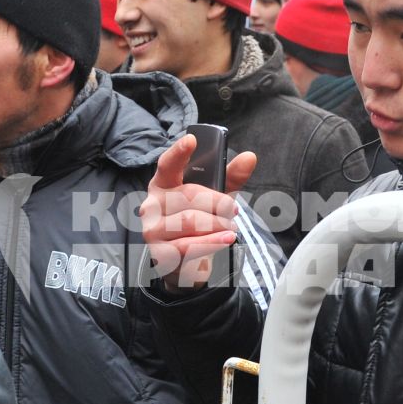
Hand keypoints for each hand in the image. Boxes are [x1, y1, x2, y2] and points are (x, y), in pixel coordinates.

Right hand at [141, 135, 256, 289]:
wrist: (186, 264)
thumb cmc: (198, 223)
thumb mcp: (215, 198)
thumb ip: (230, 178)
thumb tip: (250, 157)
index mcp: (163, 184)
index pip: (168, 164)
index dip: (179, 152)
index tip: (192, 140)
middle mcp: (152, 205)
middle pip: (189, 195)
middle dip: (218, 203)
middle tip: (233, 211)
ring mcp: (153, 229)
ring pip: (190, 220)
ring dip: (217, 224)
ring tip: (230, 228)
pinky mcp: (160, 253)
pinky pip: (189, 245)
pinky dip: (212, 242)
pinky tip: (226, 239)